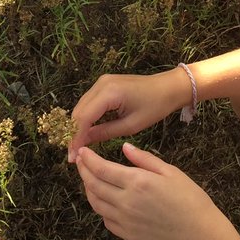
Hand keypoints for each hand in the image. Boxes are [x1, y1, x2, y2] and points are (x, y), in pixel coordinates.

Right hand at [68, 70, 191, 161]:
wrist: (168, 87)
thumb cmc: (155, 107)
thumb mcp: (131, 126)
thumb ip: (104, 133)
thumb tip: (83, 144)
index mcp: (109, 92)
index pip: (84, 117)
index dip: (75, 138)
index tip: (71, 157)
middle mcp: (101, 84)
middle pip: (78, 111)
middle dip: (73, 133)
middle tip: (72, 155)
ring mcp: (101, 82)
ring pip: (81, 107)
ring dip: (77, 126)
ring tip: (77, 147)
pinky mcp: (104, 84)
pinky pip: (88, 102)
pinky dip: (85, 118)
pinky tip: (85, 133)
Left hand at [76, 143, 229, 239]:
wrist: (198, 233)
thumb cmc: (189, 198)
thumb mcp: (170, 171)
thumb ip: (144, 159)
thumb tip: (124, 147)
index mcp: (137, 182)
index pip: (101, 169)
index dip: (88, 159)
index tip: (82, 151)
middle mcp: (125, 202)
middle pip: (93, 185)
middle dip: (83, 171)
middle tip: (80, 161)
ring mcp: (124, 221)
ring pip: (96, 204)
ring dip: (88, 189)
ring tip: (88, 178)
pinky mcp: (127, 235)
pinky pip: (106, 219)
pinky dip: (100, 207)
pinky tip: (104, 199)